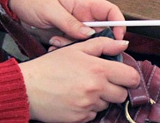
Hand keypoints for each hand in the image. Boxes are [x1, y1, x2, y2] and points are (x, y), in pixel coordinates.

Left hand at [8, 0, 125, 46]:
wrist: (17, 5)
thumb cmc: (34, 0)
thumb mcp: (51, 10)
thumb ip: (69, 22)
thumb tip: (89, 34)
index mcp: (83, 5)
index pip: (109, 11)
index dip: (119, 23)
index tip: (118, 38)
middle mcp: (82, 17)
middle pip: (101, 32)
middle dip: (92, 42)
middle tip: (74, 43)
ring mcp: (74, 28)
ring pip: (86, 43)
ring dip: (73, 46)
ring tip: (56, 40)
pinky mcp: (66, 38)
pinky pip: (73, 48)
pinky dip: (64, 49)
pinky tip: (52, 44)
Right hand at [19, 36, 139, 122]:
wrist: (28, 87)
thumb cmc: (50, 67)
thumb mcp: (76, 48)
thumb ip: (103, 44)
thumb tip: (123, 44)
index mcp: (98, 69)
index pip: (131, 77)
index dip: (130, 77)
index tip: (124, 76)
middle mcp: (96, 89)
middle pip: (122, 95)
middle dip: (115, 88)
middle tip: (100, 81)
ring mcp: (88, 106)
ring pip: (107, 105)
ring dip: (100, 98)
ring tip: (82, 88)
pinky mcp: (80, 119)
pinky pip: (93, 115)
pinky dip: (88, 108)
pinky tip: (75, 98)